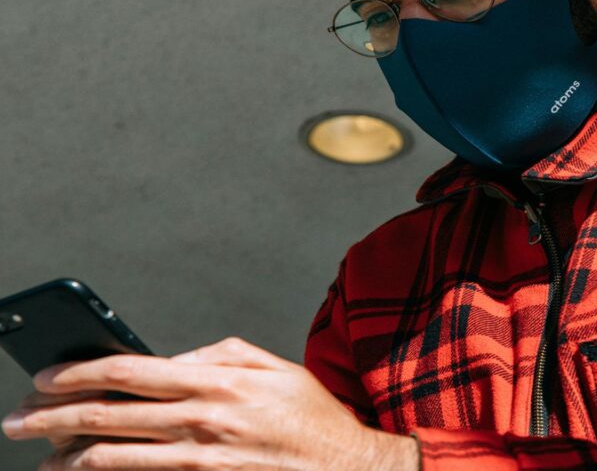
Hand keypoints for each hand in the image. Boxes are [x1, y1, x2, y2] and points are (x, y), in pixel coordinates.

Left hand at [2, 337, 418, 469]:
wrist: (346, 469)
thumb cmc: (312, 418)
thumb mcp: (274, 367)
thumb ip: (223, 354)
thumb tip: (176, 358)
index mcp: (218, 381)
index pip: (131, 371)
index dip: (80, 372)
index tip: (48, 377)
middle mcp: (203, 421)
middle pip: (109, 416)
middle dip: (53, 417)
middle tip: (19, 420)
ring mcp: (202, 461)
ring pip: (114, 459)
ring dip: (68, 459)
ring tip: (41, 458)